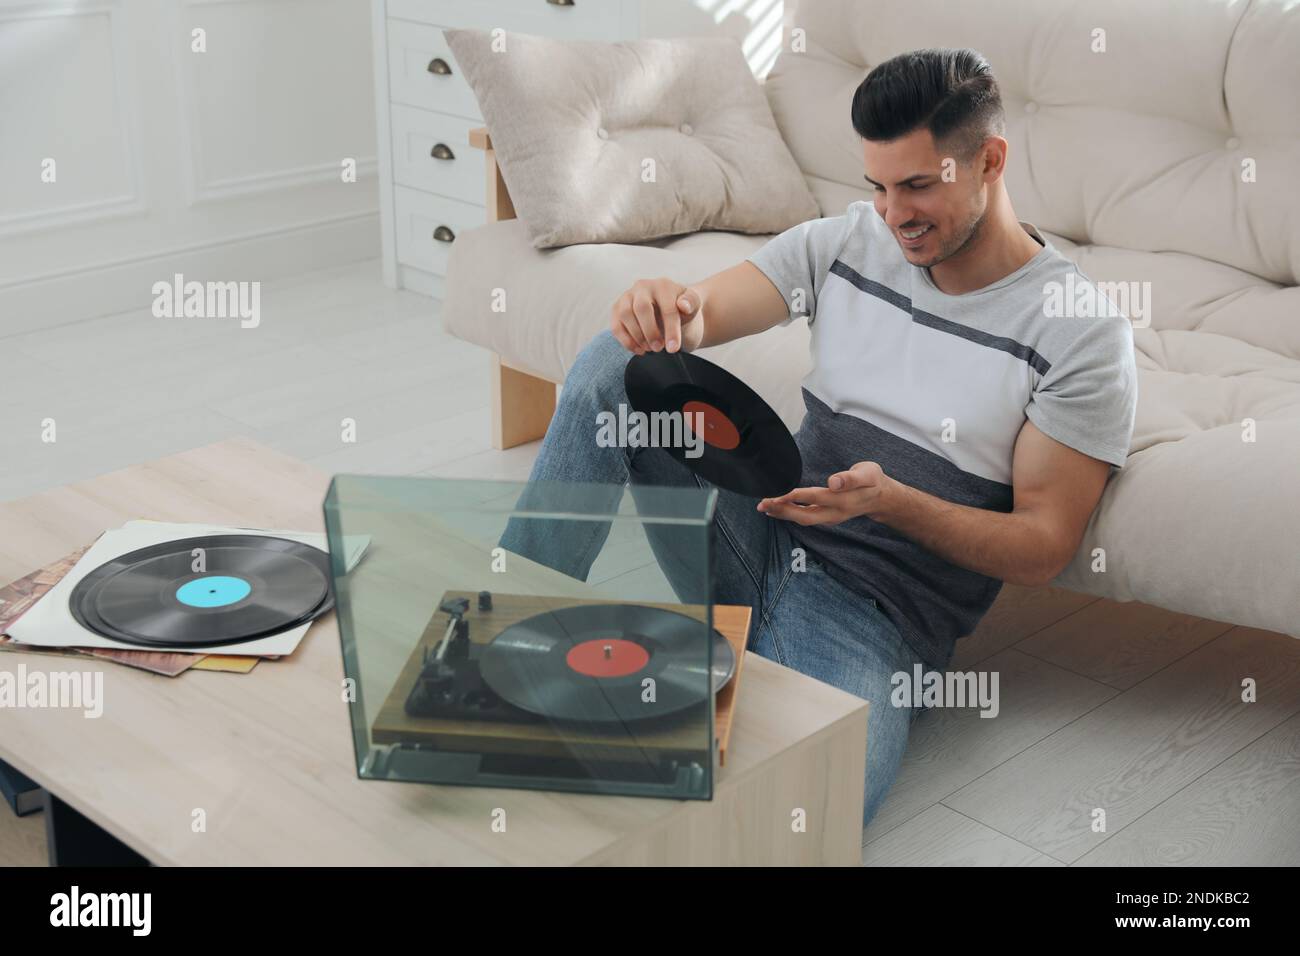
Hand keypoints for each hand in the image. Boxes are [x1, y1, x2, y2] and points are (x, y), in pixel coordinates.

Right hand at [610, 277, 703, 354]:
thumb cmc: (681, 309)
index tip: (674, 348)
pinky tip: (639, 350)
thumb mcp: (693, 305)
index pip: (667, 308)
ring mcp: (627, 297)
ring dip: (637, 336)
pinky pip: (616, 325)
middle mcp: (642, 287)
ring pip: (625, 315)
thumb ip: (692, 302)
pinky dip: (626, 341)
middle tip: (659, 348)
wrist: (669, 311)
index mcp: (663, 285)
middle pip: (641, 308)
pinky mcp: (616, 309)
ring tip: (649, 349)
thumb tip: (683, 306)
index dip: (671, 330)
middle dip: (650, 332)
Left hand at [757, 461, 893, 524]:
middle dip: (782, 510)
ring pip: (803, 519)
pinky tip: (777, 509)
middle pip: (804, 516)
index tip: (778, 492)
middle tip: (763, 503)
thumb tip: (834, 482)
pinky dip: (790, 514)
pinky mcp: (826, 518)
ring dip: (783, 514)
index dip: (796, 496)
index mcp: (843, 500)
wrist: (881, 498)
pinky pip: (805, 518)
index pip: (815, 498)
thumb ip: (851, 478)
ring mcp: (830, 518)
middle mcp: (835, 513)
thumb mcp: (868, 474)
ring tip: (764, 507)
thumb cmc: (872, 481)